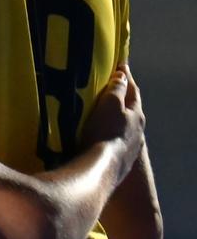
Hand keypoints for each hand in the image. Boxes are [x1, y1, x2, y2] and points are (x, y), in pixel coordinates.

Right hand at [81, 66, 142, 180]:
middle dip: (121, 101)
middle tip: (110, 92)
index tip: (120, 67)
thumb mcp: (109, 105)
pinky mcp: (119, 164)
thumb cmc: (104, 133)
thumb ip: (116, 89)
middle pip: (130, 111)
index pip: (132, 91)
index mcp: (136, 115)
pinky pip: (115, 145)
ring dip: (115, 122)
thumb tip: (122, 75)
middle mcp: (137, 132)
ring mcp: (129, 149)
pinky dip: (109, 138)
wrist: (101, 171)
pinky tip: (100, 141)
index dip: (125, 78)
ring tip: (102, 118)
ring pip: (124, 130)